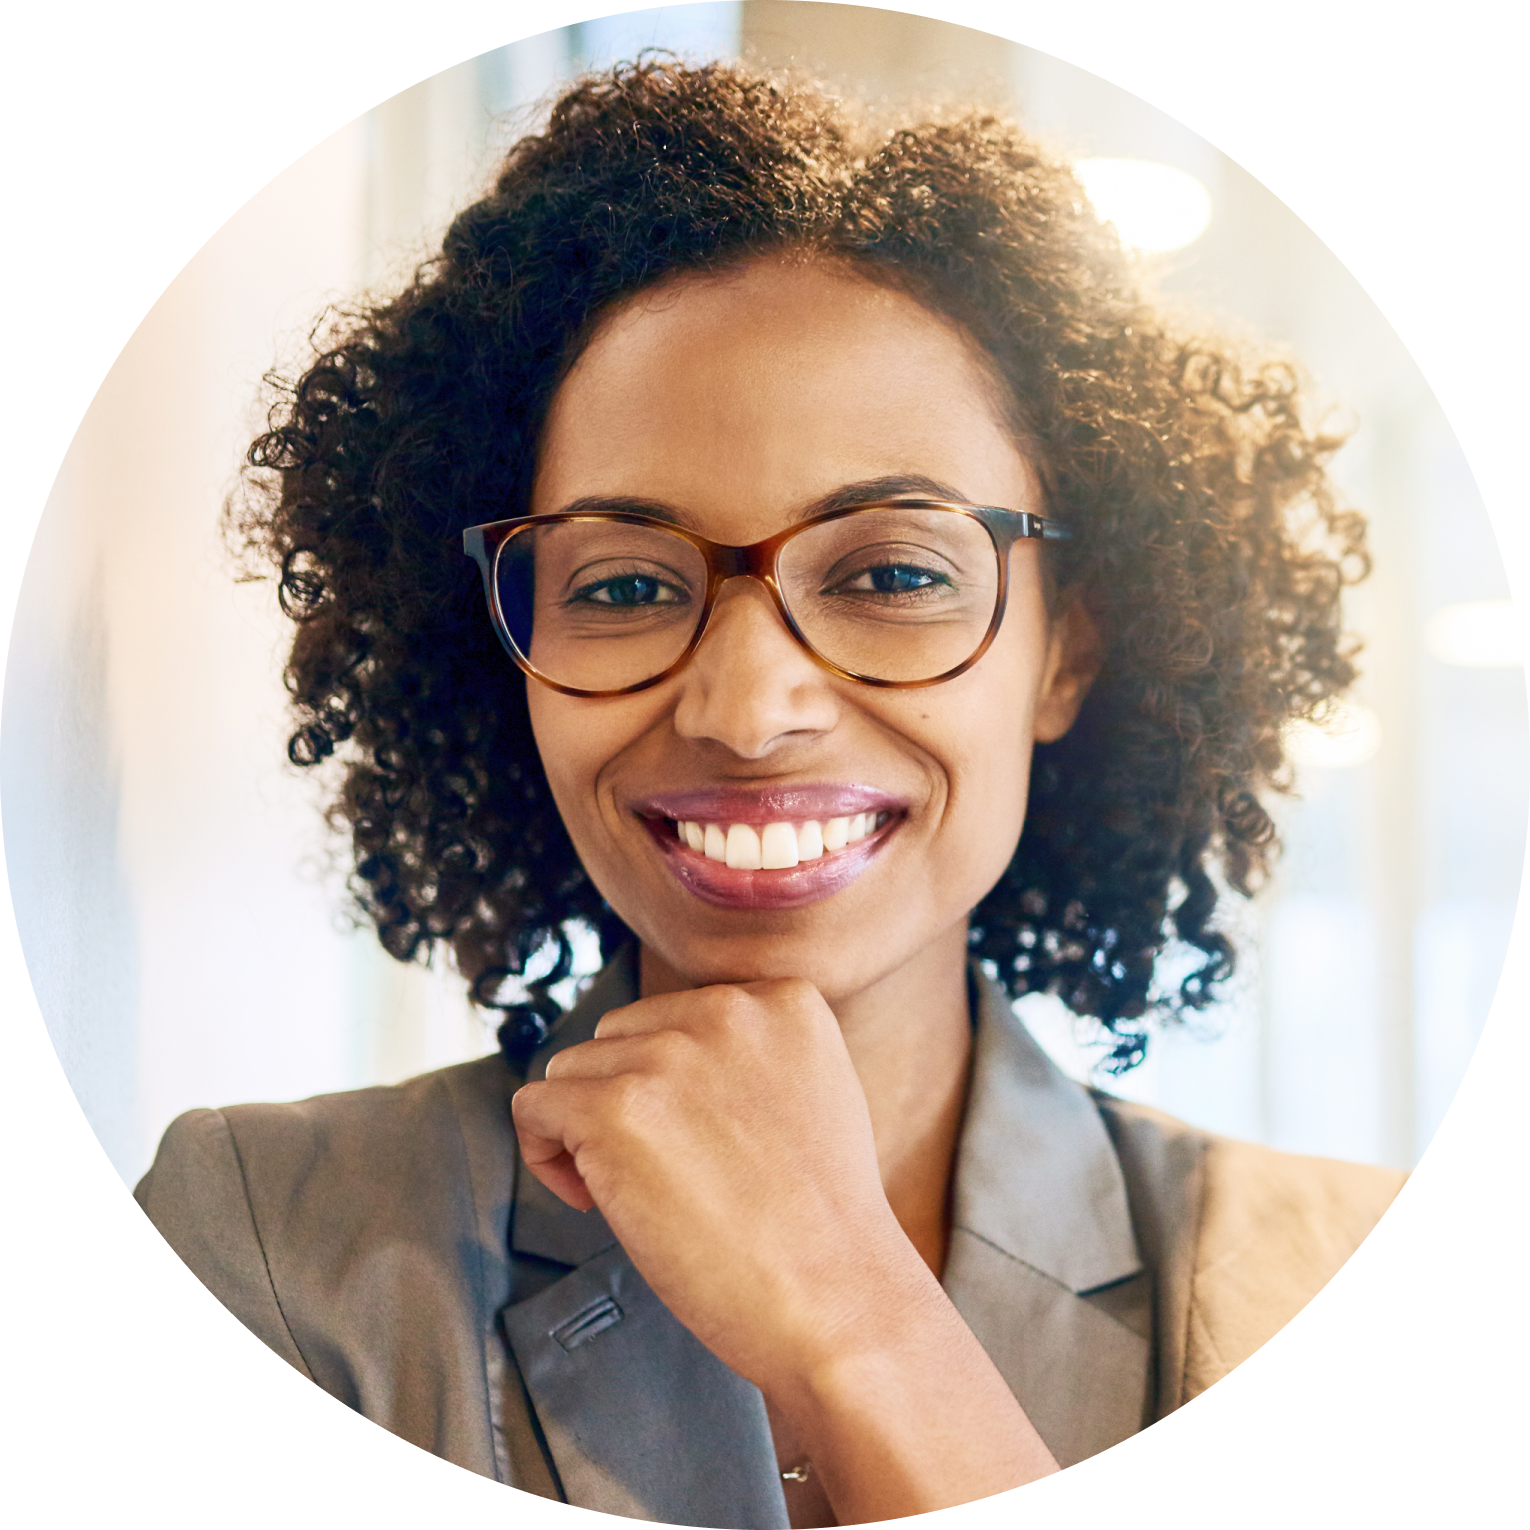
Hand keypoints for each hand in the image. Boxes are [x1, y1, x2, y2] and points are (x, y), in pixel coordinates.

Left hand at [511, 978, 925, 1394]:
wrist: (836, 1301)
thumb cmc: (823, 1229)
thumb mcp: (813, 1096)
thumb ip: (748, 1060)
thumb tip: (660, 1066)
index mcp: (782, 1001)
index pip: (677, 1014)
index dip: (667, 1082)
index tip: (689, 1141)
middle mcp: (726, 1010)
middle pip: (619, 1035)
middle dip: (622, 1099)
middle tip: (660, 1175)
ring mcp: (667, 1055)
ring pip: (572, 1069)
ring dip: (585, 1129)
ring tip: (633, 1193)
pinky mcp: (615, 1108)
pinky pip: (533, 1108)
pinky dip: (545, 1154)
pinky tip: (591, 1199)